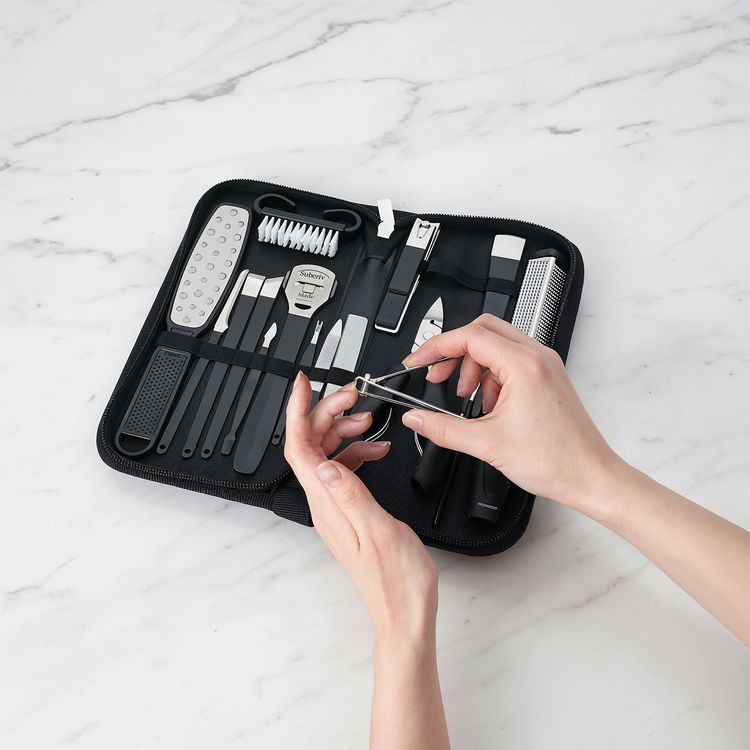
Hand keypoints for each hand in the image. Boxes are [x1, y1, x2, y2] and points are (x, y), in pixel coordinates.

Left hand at [284, 374, 437, 644]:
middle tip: (352, 394)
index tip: (303, 384)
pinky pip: (345, 469)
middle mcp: (326, 504)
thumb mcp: (379, 532)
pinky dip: (359, 451)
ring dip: (344, 430)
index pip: (299, 448)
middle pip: (311, 444)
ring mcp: (337, 507)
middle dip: (328, 411)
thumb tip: (327, 463)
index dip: (297, 411)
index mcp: (328, 505)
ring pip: (328, 453)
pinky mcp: (351, 509)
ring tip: (368, 419)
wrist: (404, 611)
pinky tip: (377, 449)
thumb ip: (352, 495)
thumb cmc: (396, 581)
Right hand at [401, 313, 616, 513]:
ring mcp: (545, 366)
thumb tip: (416, 418)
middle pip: (482, 330)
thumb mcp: (487, 444)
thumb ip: (443, 428)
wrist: (590, 477)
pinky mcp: (547, 377)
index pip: (469, 336)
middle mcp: (538, 358)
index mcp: (524, 366)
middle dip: (454, 351)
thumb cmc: (556, 460)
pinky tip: (488, 406)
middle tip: (438, 375)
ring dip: (474, 365)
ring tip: (467, 397)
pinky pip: (511, 361)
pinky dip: (492, 376)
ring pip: (497, 344)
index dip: (436, 347)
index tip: (418, 362)